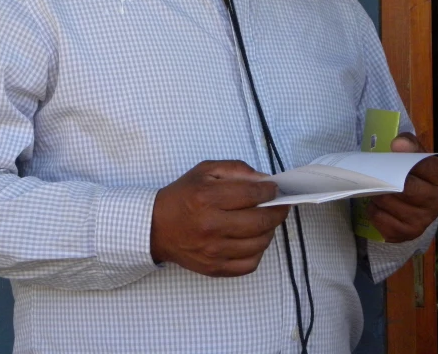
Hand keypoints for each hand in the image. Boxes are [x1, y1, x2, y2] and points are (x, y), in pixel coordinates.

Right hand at [150, 160, 288, 276]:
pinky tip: (254, 239)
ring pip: (260, 243)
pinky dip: (258, 251)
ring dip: (269, 230)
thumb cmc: (182, 195)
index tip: (275, 189)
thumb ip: (235, 169)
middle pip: (260, 221)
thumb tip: (264, 179)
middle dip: (278, 210)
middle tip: (280, 205)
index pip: (252, 194)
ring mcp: (214, 250)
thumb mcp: (204, 171)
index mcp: (208, 197)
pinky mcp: (215, 268)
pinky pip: (250, 263)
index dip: (270, 190)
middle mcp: (212, 225)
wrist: (156, 227)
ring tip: (266, 221)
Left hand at [367, 133, 437, 242]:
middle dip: (384, 181)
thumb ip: (408, 145)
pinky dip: (374, 212)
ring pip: (389, 204)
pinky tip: (377, 206)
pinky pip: (382, 221)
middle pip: (403, 189)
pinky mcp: (409, 233)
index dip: (400, 162)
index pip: (420, 167)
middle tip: (374, 176)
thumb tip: (398, 144)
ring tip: (376, 190)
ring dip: (376, 195)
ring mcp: (424, 220)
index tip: (388, 159)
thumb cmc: (415, 172)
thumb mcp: (415, 154)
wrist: (421, 197)